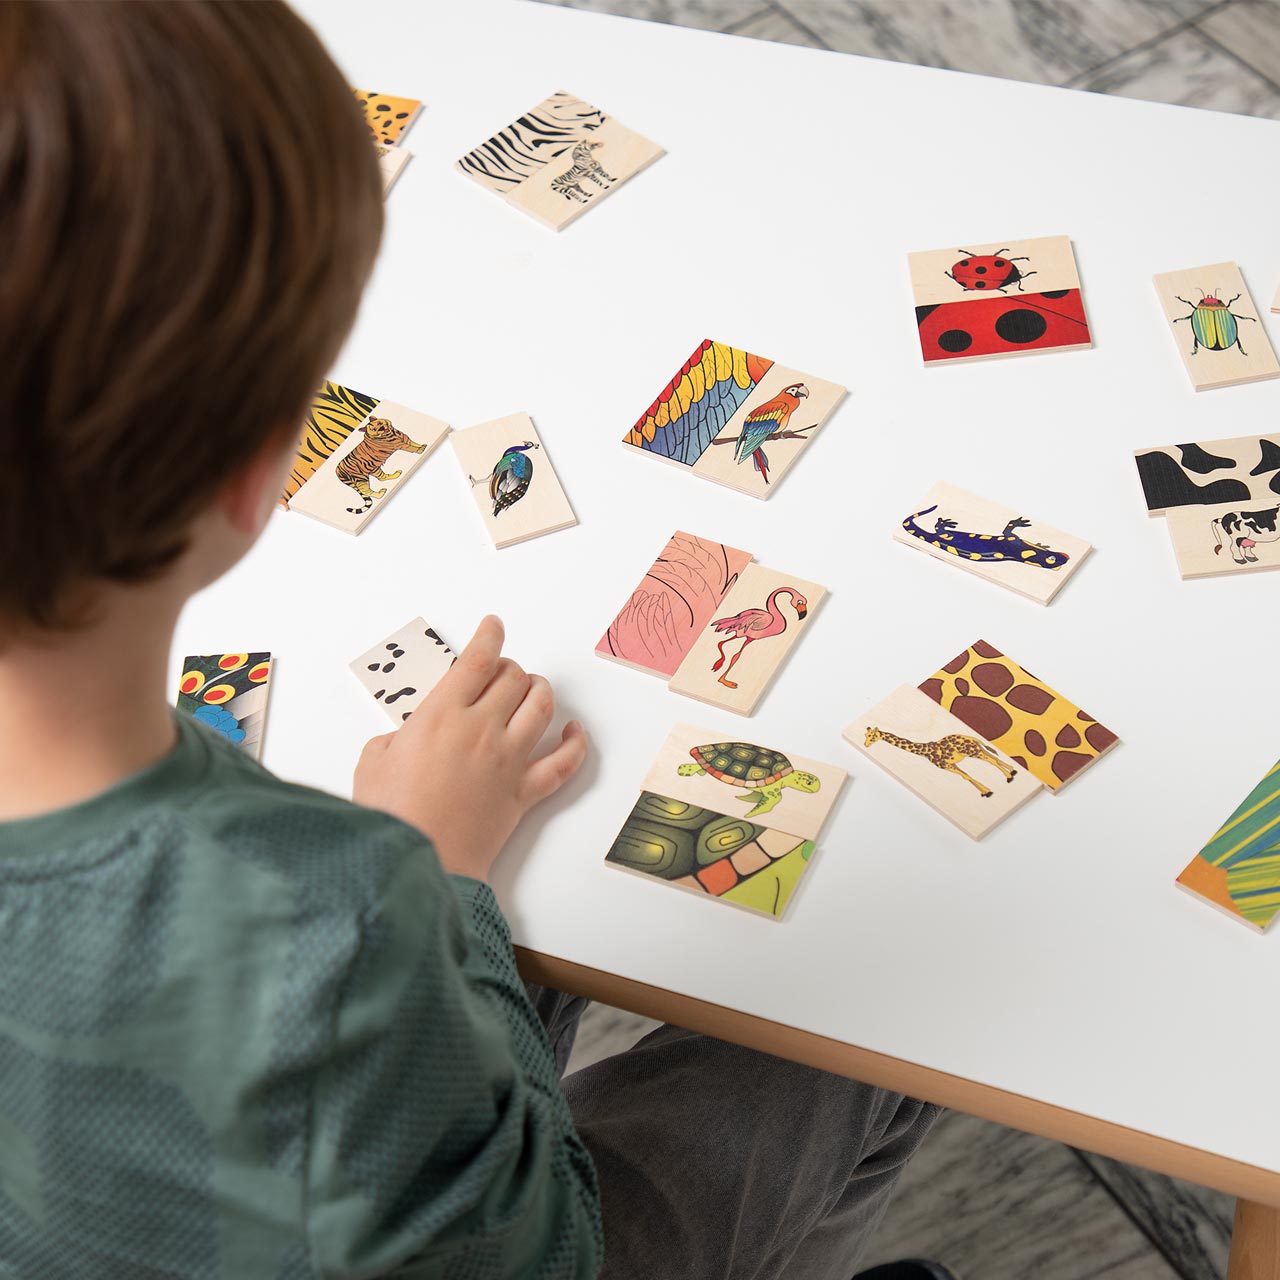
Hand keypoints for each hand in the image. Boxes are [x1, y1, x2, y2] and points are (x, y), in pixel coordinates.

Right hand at [353, 616, 586, 881]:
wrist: (419, 863)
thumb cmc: (391, 816)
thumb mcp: (372, 763)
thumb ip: (392, 740)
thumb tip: (402, 739)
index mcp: (441, 716)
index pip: (476, 660)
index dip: (488, 637)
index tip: (493, 627)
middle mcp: (480, 730)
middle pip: (512, 678)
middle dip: (508, 668)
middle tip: (499, 672)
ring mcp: (507, 760)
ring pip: (540, 707)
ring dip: (539, 691)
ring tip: (532, 689)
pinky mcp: (523, 793)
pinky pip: (563, 763)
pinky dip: (574, 745)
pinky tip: (573, 733)